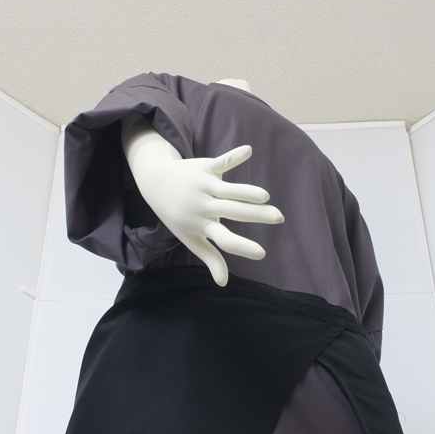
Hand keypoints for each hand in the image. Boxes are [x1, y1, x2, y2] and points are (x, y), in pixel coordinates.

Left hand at [121, 115, 283, 285]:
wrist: (156, 183)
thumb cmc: (178, 215)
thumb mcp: (190, 238)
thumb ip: (210, 257)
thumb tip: (223, 283)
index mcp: (202, 225)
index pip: (223, 239)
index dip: (241, 246)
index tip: (261, 253)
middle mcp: (203, 205)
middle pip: (232, 212)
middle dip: (255, 215)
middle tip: (278, 218)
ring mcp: (204, 185)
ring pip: (229, 190)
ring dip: (247, 192)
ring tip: (265, 197)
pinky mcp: (204, 168)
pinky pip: (220, 162)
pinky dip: (233, 157)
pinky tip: (248, 150)